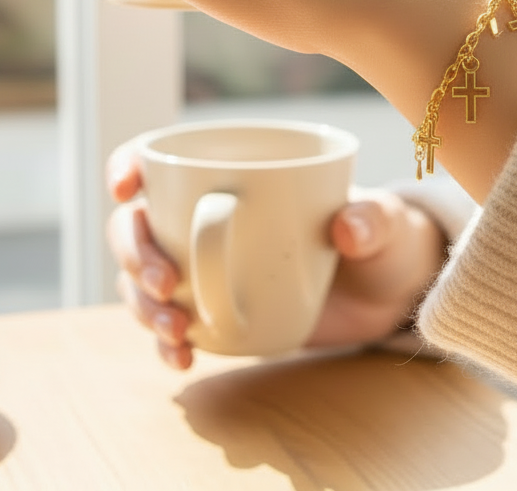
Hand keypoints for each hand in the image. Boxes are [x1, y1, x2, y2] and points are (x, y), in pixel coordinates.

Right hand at [106, 143, 446, 368]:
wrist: (389, 292)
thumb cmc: (383, 236)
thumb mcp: (385, 223)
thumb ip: (372, 219)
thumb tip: (344, 229)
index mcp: (239, 175)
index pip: (163, 160)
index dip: (129, 166)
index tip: (128, 188)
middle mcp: (208, 217)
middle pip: (137, 225)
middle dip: (133, 251)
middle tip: (165, 281)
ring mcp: (207, 268)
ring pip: (142, 279)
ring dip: (142, 303)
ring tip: (176, 328)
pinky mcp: (216, 312)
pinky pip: (170, 325)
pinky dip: (165, 342)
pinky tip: (181, 355)